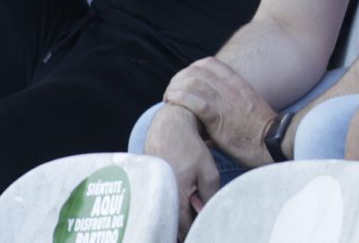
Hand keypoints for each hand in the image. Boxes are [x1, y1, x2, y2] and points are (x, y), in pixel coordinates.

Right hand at [143, 102, 219, 235]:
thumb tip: (209, 213)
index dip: (195, 230)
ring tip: (191, 209)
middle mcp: (160, 198)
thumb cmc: (190, 148)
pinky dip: (170, 206)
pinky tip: (181, 199)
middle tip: (198, 220)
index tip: (204, 229)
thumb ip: (210, 195)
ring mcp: (152, 193)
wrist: (169, 128)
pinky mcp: (148, 187)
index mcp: (175, 196)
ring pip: (167, 214)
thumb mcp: (208, 171)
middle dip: (186, 226)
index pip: (183, 228)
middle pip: (173, 224)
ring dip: (178, 216)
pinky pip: (161, 203)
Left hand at [162, 59, 277, 166]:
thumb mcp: (248, 106)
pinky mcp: (218, 118)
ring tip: (168, 98)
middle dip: (179, 78)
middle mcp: (231, 88)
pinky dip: (179, 99)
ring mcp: (224, 102)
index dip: (191, 69)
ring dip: (174, 88)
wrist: (273, 142)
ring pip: (192, 83)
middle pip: (197, 71)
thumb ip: (231, 101)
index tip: (183, 81)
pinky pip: (194, 102)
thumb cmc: (260, 130)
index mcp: (238, 83)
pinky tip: (171, 103)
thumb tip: (214, 108)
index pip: (210, 63)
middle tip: (171, 92)